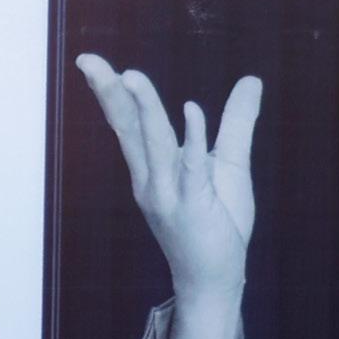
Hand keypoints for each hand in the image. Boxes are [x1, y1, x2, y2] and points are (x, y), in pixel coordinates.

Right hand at [75, 54, 259, 338]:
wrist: (214, 278)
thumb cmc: (217, 223)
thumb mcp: (228, 164)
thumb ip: (236, 121)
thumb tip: (251, 79)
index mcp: (151, 169)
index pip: (127, 124)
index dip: (111, 92)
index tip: (92, 62)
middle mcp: (151, 180)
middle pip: (128, 129)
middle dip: (110, 94)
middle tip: (88, 61)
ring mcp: (169, 195)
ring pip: (155, 143)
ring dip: (145, 109)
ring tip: (133, 77)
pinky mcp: (193, 206)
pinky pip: (191, 169)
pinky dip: (192, 139)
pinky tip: (191, 111)